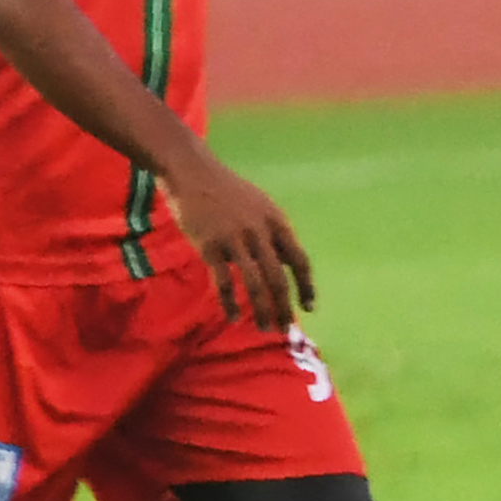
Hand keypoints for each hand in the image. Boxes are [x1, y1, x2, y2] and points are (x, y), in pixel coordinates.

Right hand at [167, 150, 315, 332]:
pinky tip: (234, 317)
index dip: (306, 287)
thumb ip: (274, 233)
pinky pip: (224, 281)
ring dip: (262, 310)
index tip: (309, 308)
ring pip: (255, 284)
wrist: (191, 172)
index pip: (300, 261)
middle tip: (284, 328)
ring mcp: (235, 239)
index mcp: (277, 222)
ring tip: (264, 328)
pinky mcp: (209, 245)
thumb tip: (286, 262)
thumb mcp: (260, 206)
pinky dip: (230, 302)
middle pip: (279, 278)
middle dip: (284, 307)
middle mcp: (260, 232)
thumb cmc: (226, 191)